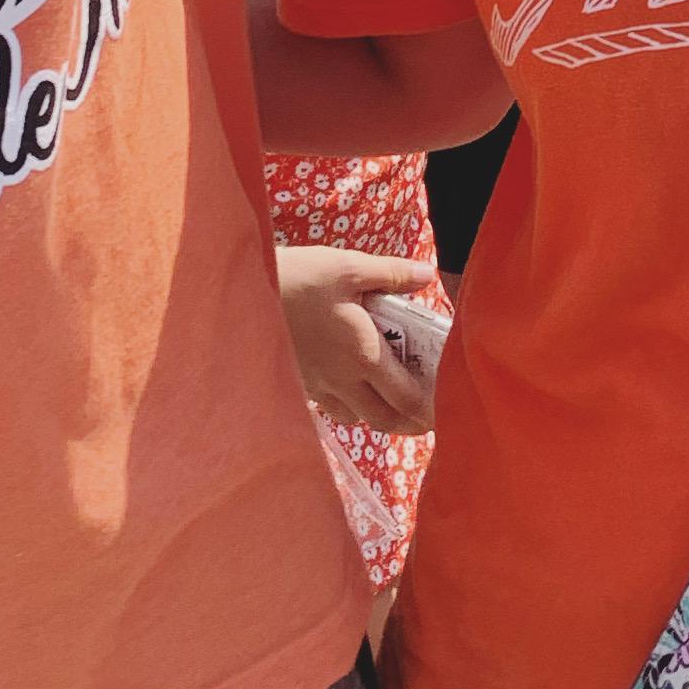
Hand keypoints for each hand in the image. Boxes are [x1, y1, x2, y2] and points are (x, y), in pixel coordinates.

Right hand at [277, 245, 438, 434]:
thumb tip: (428, 277)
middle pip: (384, 420)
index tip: (444, 406)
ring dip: (378, 414)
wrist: (244, 295)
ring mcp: (319, 386)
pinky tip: (350, 383)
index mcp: (364, 354)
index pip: (406, 398)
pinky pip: (332, 408)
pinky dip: (349, 405)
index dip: (428, 410)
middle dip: (408, 422)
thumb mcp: (348, 266)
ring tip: (389, 396)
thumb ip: (392, 274)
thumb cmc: (300, 278)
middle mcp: (344, 380)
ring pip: (357, 418)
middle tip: (424, 413)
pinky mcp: (299, 384)